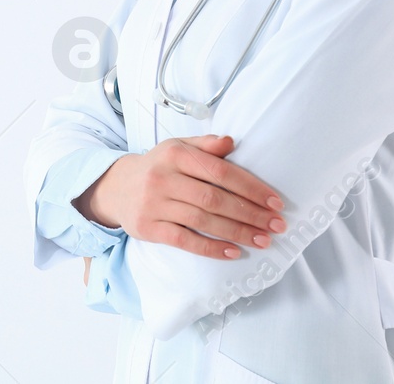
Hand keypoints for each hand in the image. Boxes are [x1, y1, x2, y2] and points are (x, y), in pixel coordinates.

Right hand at [73, 135, 285, 259]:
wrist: (116, 187)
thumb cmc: (158, 167)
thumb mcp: (177, 148)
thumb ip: (205, 145)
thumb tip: (231, 142)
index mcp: (175, 155)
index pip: (220, 171)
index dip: (250, 187)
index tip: (275, 202)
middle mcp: (163, 178)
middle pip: (214, 198)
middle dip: (250, 213)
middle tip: (276, 225)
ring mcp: (154, 204)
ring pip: (203, 220)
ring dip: (237, 232)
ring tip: (263, 240)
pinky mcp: (148, 227)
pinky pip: (184, 240)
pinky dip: (211, 248)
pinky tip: (233, 252)